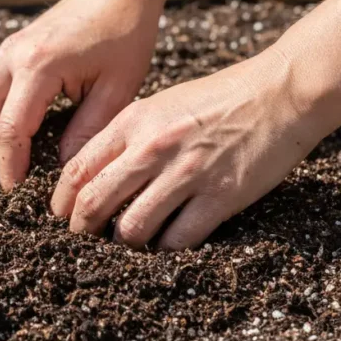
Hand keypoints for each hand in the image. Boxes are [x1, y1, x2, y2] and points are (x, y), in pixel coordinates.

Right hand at [0, 0, 165, 189]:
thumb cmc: (125, 35)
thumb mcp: (118, 90)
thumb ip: (87, 131)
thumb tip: (62, 169)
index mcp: (38, 67)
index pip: (9, 129)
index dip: (7, 165)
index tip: (14, 191)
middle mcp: (12, 58)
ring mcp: (5, 53)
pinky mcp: (8, 53)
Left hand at [50, 47, 325, 249]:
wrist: (280, 93)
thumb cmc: (218, 99)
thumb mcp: (160, 104)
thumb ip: (126, 134)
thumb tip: (92, 172)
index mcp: (134, 122)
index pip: (78, 169)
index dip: (63, 199)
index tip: (61, 214)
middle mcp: (153, 148)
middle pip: (96, 201)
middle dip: (82, 227)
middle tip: (83, 237)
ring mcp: (187, 174)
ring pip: (132, 228)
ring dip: (125, 241)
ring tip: (128, 240)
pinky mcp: (220, 197)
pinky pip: (178, 238)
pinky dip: (167, 247)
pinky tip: (167, 241)